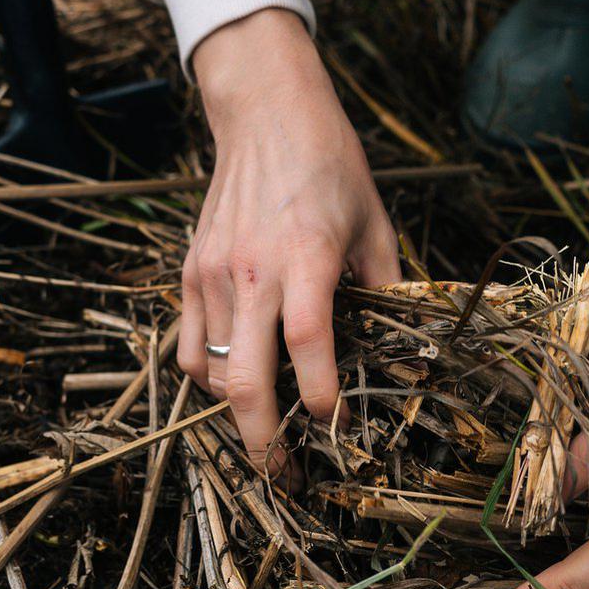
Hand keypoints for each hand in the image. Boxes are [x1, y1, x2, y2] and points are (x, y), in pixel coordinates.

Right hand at [181, 9, 399, 476]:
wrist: (266, 115)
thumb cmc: (331, 167)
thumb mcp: (376, 225)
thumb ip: (387, 289)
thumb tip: (401, 348)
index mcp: (308, 258)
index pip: (310, 346)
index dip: (324, 399)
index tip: (341, 428)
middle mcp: (252, 271)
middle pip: (244, 380)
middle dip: (263, 439)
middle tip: (284, 473)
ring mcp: (211, 273)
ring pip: (209, 372)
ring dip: (237, 410)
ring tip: (267, 426)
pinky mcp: (189, 270)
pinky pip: (187, 346)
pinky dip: (207, 376)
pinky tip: (235, 379)